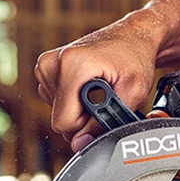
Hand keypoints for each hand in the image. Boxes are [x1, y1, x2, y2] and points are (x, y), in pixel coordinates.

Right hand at [35, 11, 165, 151]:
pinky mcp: (45, 69)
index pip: (63, 122)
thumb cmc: (134, 60)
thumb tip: (80, 143)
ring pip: (57, 112)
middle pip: (59, 119)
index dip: (86, 126)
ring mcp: (46, 65)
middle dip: (84, 118)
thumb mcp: (133, 93)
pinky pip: (56, 102)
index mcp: (71, 65)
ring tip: (98, 90)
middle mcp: (52, 63)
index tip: (105, 111)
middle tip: (104, 100)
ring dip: (80, 108)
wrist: (131, 38)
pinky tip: (88, 86)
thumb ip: (105, 122)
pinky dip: (73, 100)